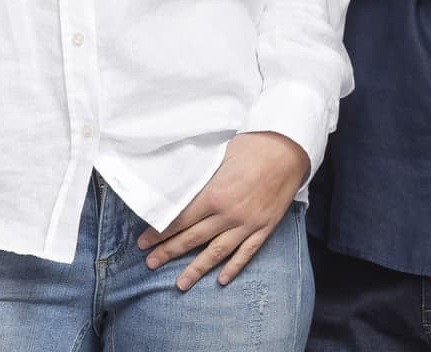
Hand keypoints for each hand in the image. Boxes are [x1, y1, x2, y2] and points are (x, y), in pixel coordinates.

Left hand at [136, 131, 309, 290]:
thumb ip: (201, 175)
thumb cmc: (251, 146)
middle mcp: (228, 214)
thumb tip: (178, 184)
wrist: (286, 150)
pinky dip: (233, 267)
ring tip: (180, 284)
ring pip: (216, 252)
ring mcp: (247, 224)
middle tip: (150, 264)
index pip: (180, 220)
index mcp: (214, 195)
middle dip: (169, 252)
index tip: (144, 242)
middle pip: (193, 238)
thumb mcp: (219, 156)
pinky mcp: (264, 227)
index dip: (160, 232)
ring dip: (196, 269)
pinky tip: (221, 280)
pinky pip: (246, 253)